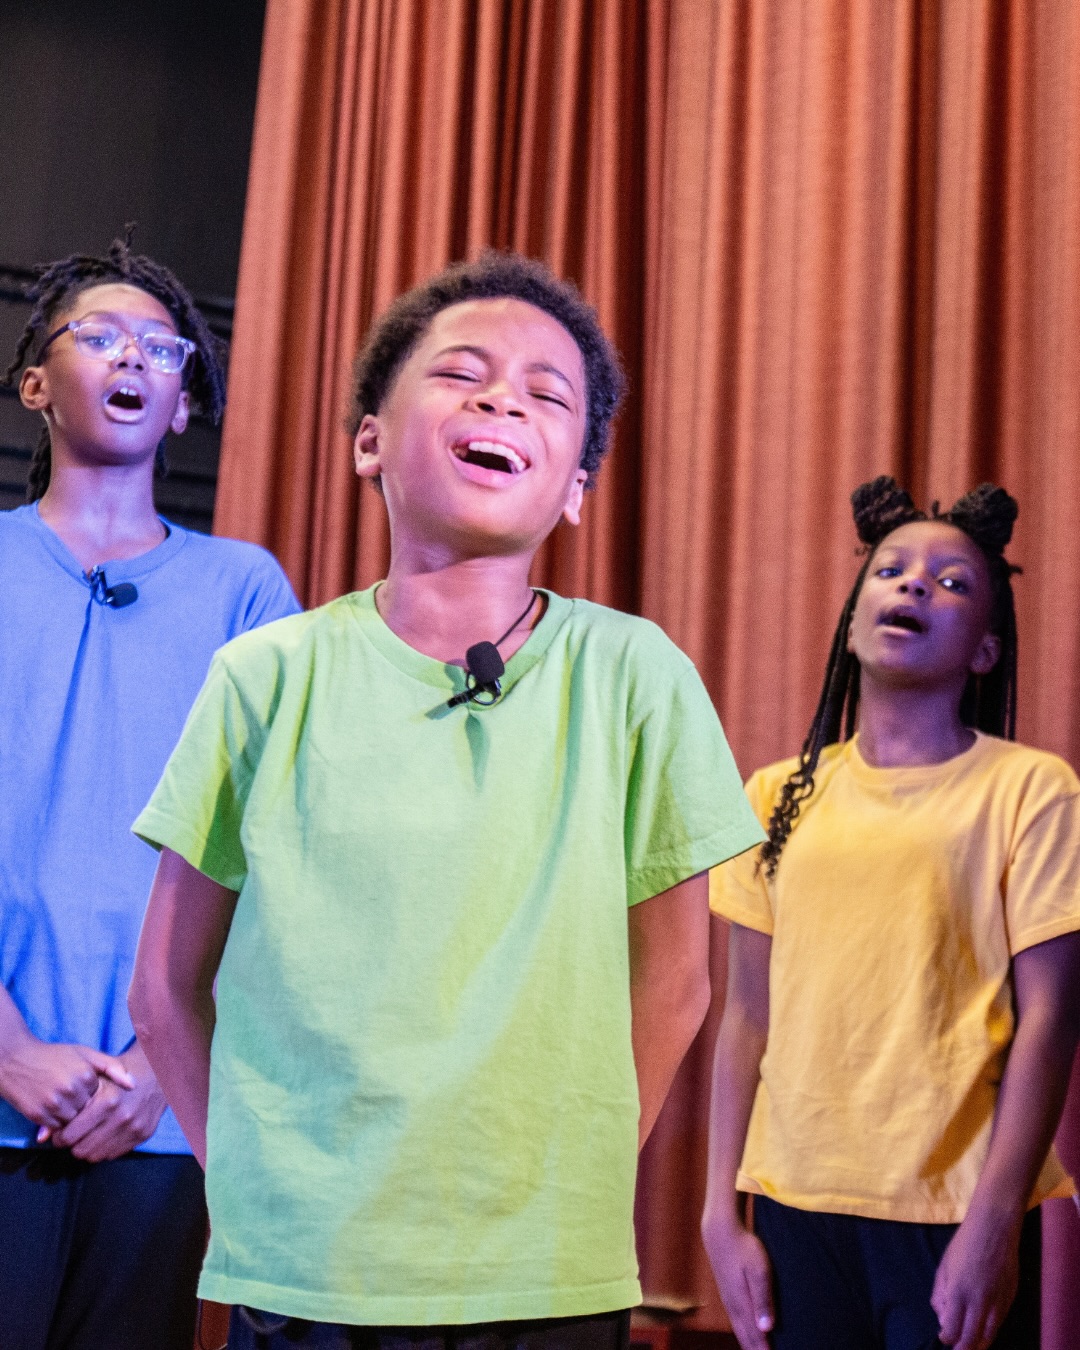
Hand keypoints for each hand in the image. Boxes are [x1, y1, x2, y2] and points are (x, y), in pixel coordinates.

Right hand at [0, 1033, 132, 1131]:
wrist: (15, 1059)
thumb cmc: (54, 1055)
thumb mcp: (84, 1054)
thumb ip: (111, 1066)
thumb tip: (134, 1085)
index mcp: (85, 1074)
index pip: (101, 1097)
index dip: (93, 1094)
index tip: (85, 1087)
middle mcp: (71, 1090)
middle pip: (88, 1112)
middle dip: (83, 1107)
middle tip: (72, 1096)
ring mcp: (54, 1104)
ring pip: (73, 1123)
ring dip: (70, 1117)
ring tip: (61, 1101)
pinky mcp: (38, 1115)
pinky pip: (55, 1128)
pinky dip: (55, 1123)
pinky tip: (51, 1107)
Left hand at [48, 1043, 166, 1161]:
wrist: (157, 1071)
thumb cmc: (119, 1072)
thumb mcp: (94, 1078)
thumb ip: (67, 1105)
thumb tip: (42, 1137)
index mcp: (107, 1100)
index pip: (71, 1136)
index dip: (60, 1137)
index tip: (60, 1132)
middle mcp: (121, 1117)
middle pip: (81, 1150)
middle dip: (73, 1145)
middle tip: (71, 1136)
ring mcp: (134, 1127)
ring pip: (97, 1155)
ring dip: (88, 1148)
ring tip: (87, 1136)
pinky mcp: (143, 1134)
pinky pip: (114, 1154)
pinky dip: (105, 1148)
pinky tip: (104, 1134)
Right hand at [702, 1216, 774, 1349]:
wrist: (720, 1232)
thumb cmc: (744, 1248)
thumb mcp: (759, 1270)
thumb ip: (763, 1299)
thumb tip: (767, 1329)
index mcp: (742, 1304)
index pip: (756, 1337)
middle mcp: (734, 1306)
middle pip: (747, 1338)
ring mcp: (729, 1300)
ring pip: (740, 1331)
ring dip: (750, 1345)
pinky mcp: (727, 1293)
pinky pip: (736, 1322)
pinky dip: (744, 1334)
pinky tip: (748, 1334)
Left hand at [931, 1203, 1022, 1349]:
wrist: (994, 1229)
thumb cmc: (964, 1245)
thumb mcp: (944, 1268)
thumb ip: (940, 1295)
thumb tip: (943, 1319)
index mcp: (958, 1293)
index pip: (952, 1331)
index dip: (946, 1338)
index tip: (944, 1336)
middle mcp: (979, 1302)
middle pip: (971, 1340)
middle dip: (962, 1348)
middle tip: (956, 1346)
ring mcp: (998, 1303)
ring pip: (988, 1337)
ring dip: (977, 1344)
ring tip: (969, 1343)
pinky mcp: (1010, 1300)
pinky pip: (999, 1324)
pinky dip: (989, 1331)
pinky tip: (982, 1328)